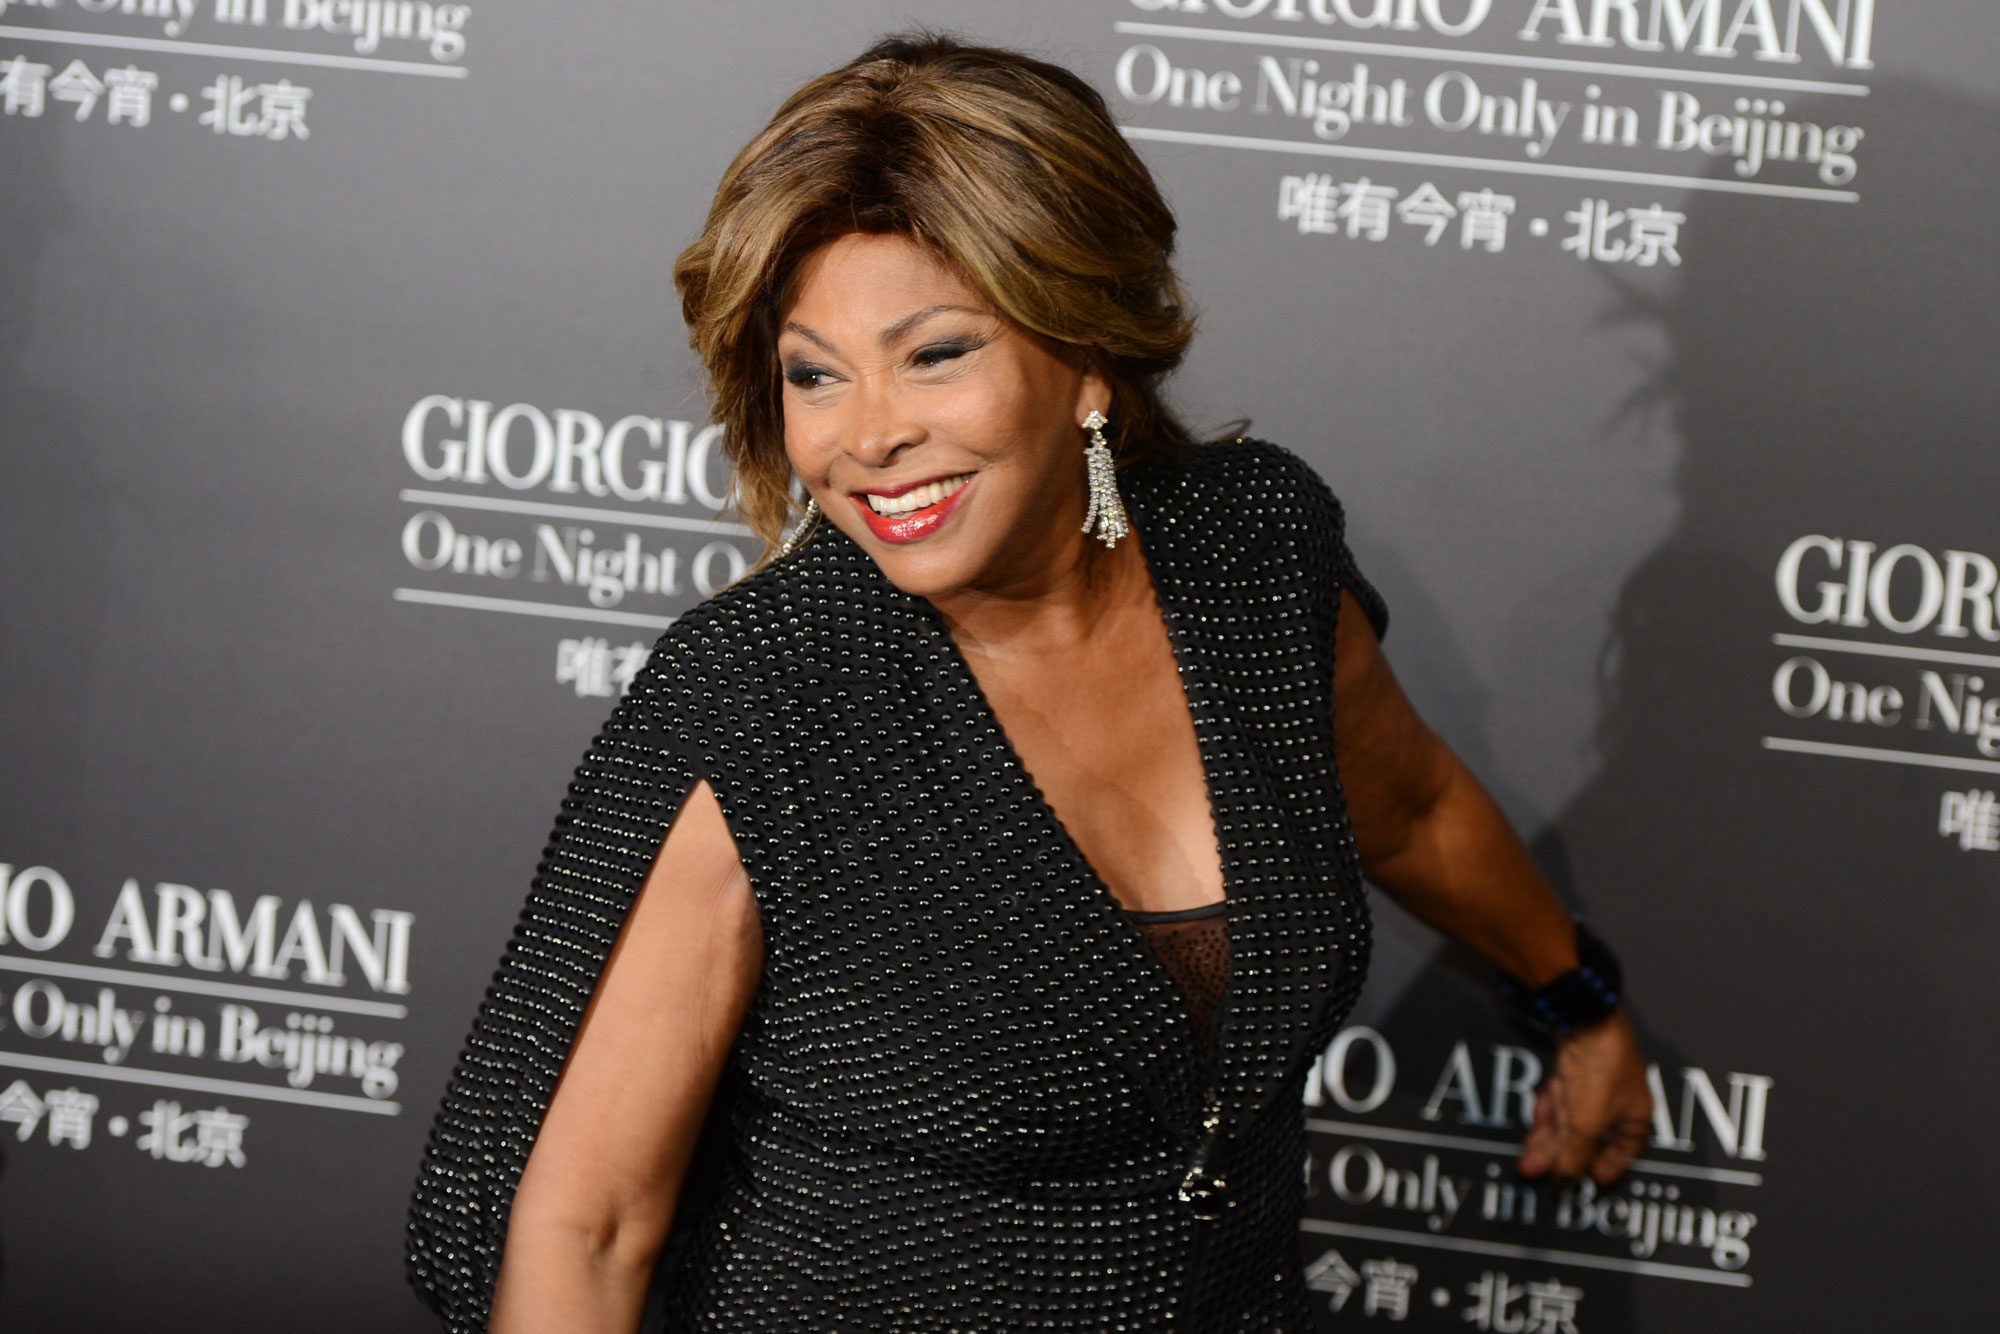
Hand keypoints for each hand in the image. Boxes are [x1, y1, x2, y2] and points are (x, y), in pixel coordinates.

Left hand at [1517, 1009, 1651, 1184]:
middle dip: (1561, 1157)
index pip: (1627, 1150)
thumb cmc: (1600, 1072)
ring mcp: (1596, 1083)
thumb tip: (1565, 1179)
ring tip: (1526, 1161)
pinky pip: (1561, 1099)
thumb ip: (1575, 1153)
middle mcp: (1618, 1100)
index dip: (1610, 1166)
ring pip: (1570, 1119)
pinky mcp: (1575, 1068)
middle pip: (1588, 1137)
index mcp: (1636, 1115)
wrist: (1584, 1019)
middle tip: (1536, 1172)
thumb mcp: (1586, 1123)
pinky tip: (1534, 1126)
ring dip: (1548, 1140)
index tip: (1591, 1181)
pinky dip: (1547, 1113)